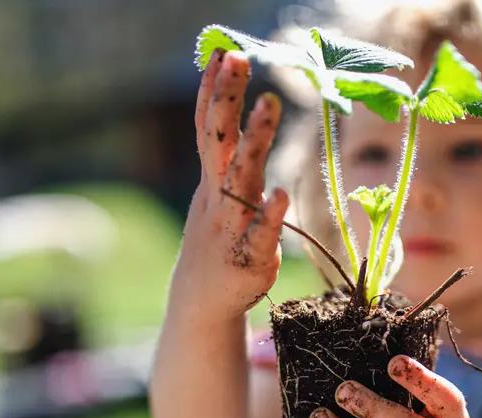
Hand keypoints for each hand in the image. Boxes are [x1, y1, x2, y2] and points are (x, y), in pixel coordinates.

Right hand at [173, 49, 288, 322]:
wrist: (202, 300)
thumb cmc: (217, 238)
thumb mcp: (216, 194)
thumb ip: (226, 158)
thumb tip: (230, 115)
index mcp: (213, 181)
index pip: (209, 128)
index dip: (215, 92)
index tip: (223, 52)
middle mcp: (218, 197)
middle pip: (219, 141)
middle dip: (227, 99)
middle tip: (237, 59)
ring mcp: (231, 225)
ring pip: (240, 179)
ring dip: (253, 142)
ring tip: (267, 105)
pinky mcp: (250, 256)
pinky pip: (260, 233)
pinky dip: (268, 215)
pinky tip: (279, 194)